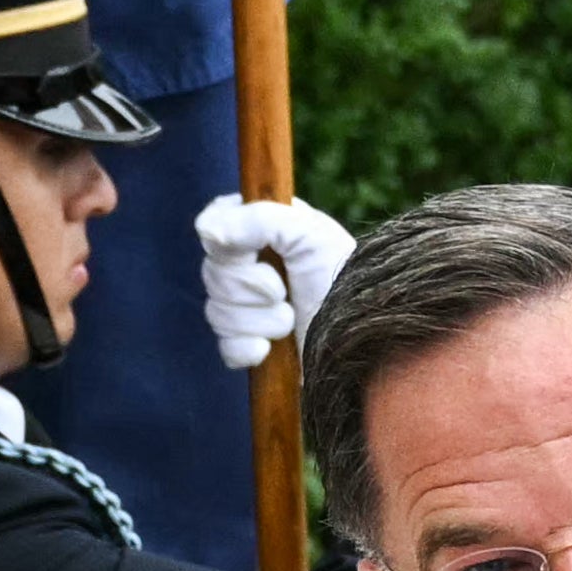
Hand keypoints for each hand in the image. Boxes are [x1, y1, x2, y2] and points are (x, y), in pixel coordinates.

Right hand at [194, 191, 355, 378]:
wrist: (365, 344)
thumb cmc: (346, 280)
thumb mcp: (309, 235)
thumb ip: (259, 220)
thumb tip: (206, 230)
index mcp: (266, 228)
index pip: (214, 224)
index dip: (228, 245)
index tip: (255, 253)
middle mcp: (254, 263)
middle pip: (212, 273)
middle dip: (251, 288)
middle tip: (285, 292)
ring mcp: (251, 307)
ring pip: (216, 312)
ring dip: (259, 320)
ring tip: (290, 321)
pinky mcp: (253, 346)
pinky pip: (226, 347)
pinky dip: (248, 350)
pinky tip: (270, 350)